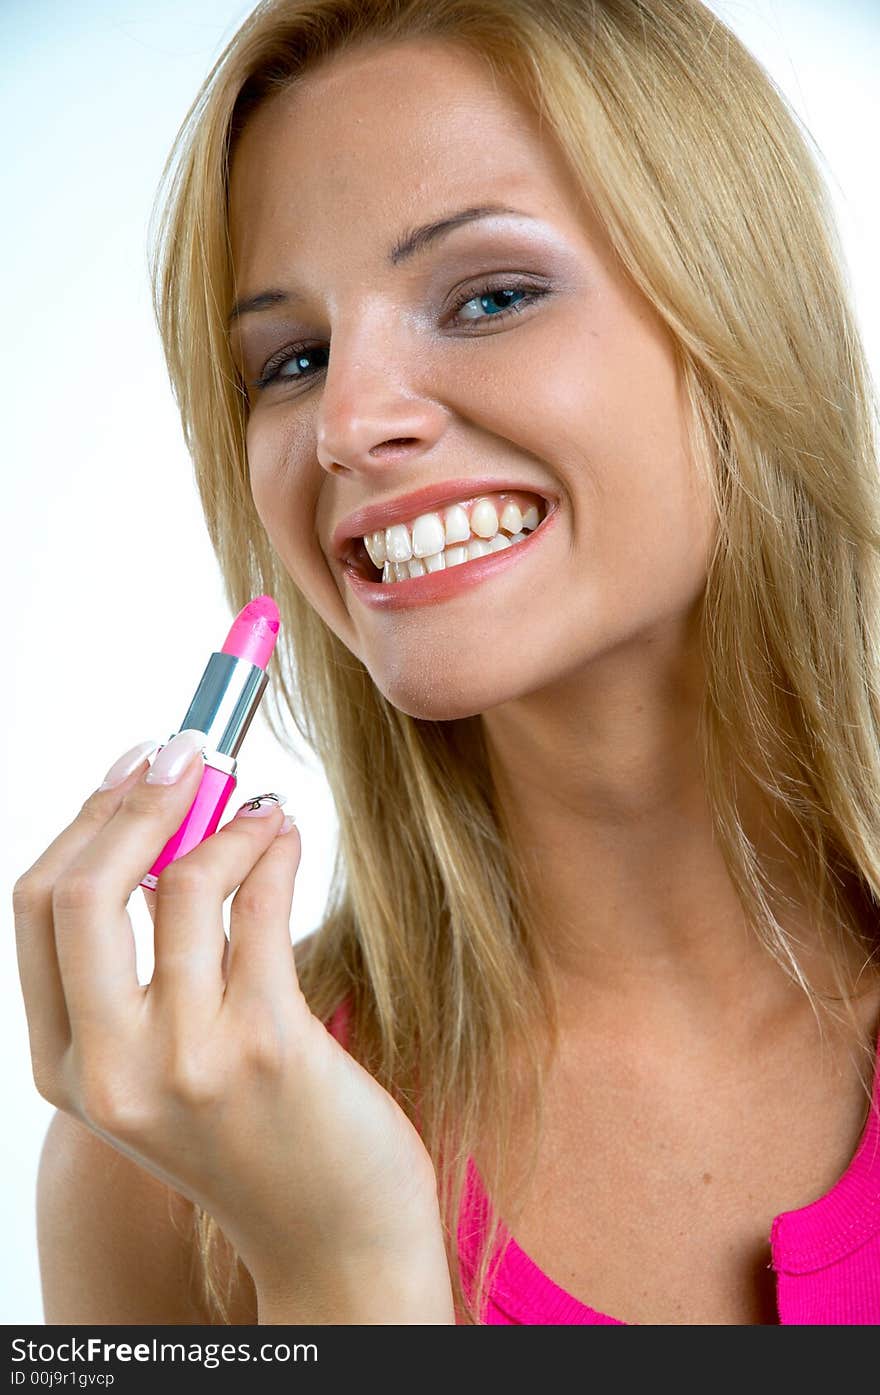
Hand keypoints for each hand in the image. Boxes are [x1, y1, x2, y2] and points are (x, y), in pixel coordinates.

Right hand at [13, 732, 450, 1307]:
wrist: (333, 1239)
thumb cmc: (257, 1135)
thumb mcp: (165, 1065)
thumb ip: (146, 966)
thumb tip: (158, 820)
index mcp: (69, 1069)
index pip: (35, 911)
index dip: (84, 822)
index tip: (130, 770)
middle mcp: (111, 1072)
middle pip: (80, 892)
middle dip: (133, 801)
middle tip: (186, 751)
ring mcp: (186, 1064)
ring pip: (183, 885)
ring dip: (229, 820)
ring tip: (261, 807)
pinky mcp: (268, 1048)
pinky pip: (259, 906)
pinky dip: (274, 848)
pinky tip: (287, 837)